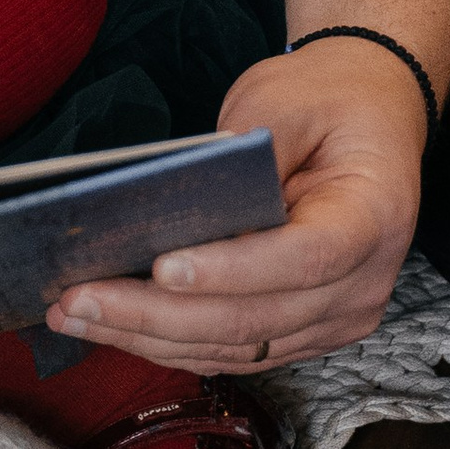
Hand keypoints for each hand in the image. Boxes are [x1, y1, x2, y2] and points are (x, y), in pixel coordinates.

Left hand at [47, 0, 449, 371]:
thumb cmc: (325, 100)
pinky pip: (235, 350)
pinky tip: (114, 326)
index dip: (232, 270)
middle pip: (258, 318)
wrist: (368, 116)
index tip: (161, 267)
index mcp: (374, 216)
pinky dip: (172, 342)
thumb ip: (241, 151)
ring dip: (150, 337)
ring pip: (236, 346)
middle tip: (79, 299)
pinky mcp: (305, 332)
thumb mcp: (285, 98)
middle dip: (159, 315)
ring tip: (75, 316)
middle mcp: (365, 283)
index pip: (305, 258)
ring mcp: (337, 318)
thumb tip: (171, 203)